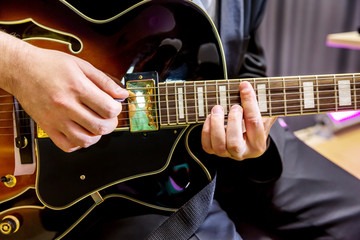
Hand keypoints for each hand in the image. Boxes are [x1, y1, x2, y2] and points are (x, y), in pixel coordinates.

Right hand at [3, 36, 127, 151]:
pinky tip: (81, 131)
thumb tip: (123, 94)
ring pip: (85, 140)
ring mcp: (55, 119)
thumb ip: (105, 81)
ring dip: (97, 135)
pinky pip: (67, 146)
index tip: (114, 105)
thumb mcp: (82, 65)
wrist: (21, 69)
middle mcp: (66, 105)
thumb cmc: (50, 65)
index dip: (117, 109)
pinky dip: (79, 143)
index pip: (108, 109)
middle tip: (108, 117)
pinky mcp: (47, 127)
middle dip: (111, 123)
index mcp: (77, 87)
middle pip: (100, 127)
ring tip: (95, 124)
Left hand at [201, 81, 275, 160]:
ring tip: (218, 108)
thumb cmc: (252, 121)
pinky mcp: (214, 151)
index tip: (244, 87)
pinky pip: (207, 145)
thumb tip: (255, 86)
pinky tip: (210, 117)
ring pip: (219, 146)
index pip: (255, 124)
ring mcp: (227, 154)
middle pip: (234, 143)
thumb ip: (264, 103)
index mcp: (258, 144)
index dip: (249, 103)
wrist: (244, 135)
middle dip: (232, 121)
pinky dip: (207, 130)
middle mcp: (243, 153)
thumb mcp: (262, 114)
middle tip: (234, 106)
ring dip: (216, 125)